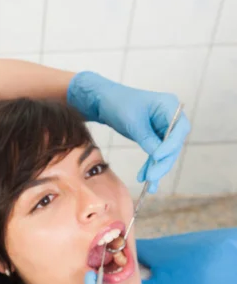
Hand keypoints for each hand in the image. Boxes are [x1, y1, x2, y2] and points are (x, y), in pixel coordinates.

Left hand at [67, 72, 190, 192]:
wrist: (104, 101)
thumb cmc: (118, 104)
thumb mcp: (132, 122)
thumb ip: (147, 139)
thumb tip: (158, 158)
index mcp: (169, 106)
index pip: (179, 129)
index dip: (170, 145)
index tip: (158, 157)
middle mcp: (170, 117)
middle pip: (173, 144)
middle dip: (163, 162)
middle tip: (152, 177)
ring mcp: (163, 127)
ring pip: (165, 151)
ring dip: (157, 167)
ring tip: (149, 183)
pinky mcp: (153, 136)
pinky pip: (156, 153)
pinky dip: (151, 164)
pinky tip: (145, 178)